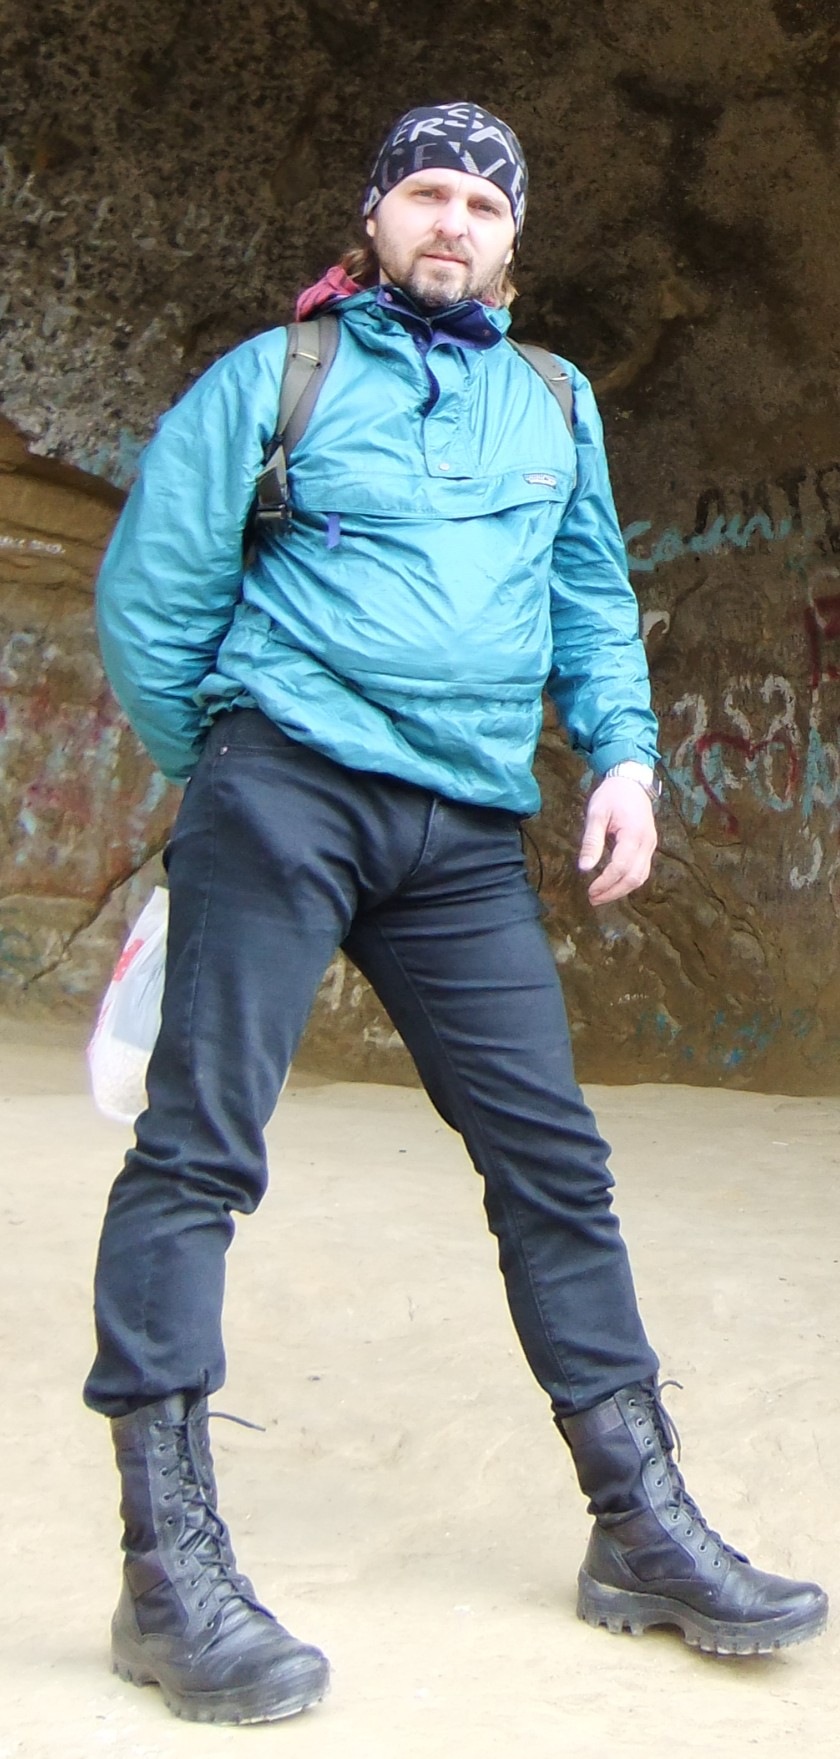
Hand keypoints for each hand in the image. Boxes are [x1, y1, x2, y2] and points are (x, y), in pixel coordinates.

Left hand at [578, 776, 657, 904]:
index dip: (605, 883)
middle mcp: (647, 843)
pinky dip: (628, 881)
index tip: (590, 890)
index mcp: (634, 834)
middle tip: (593, 899)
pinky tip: (613, 885)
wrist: (631, 781)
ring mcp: (651, 846)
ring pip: (640, 877)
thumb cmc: (612, 795)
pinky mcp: (649, 846)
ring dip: (621, 890)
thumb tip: (585, 868)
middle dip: (613, 892)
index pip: (621, 867)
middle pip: (634, 878)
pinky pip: (642, 870)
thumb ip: (592, 841)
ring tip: (601, 896)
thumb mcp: (596, 814)